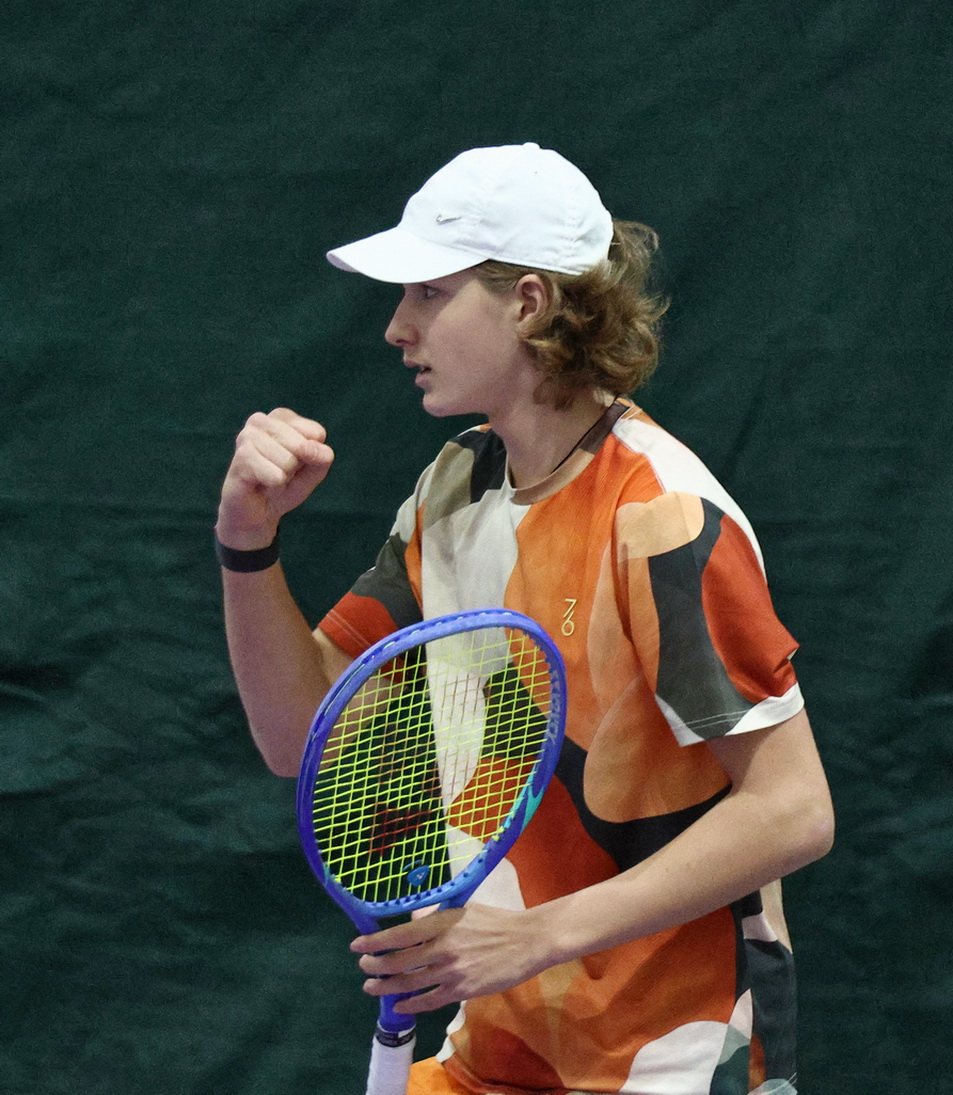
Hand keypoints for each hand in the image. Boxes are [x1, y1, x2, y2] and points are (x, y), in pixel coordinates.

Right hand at [216, 408, 333, 548]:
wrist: (256, 512)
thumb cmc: (285, 485)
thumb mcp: (314, 470)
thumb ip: (322, 456)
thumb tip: (306, 447)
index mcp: (281, 417)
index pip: (317, 434)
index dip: (312, 457)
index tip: (294, 464)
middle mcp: (261, 420)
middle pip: (303, 446)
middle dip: (296, 468)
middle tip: (279, 473)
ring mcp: (248, 436)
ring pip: (289, 461)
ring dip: (283, 478)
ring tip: (268, 478)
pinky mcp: (242, 457)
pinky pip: (277, 476)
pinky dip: (275, 487)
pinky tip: (261, 485)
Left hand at [351, 903, 547, 1013]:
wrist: (526, 941)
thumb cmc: (494, 921)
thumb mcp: (462, 908)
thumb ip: (435, 916)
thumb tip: (411, 920)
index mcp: (443, 922)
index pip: (400, 934)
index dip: (375, 942)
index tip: (357, 946)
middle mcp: (443, 947)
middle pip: (399, 961)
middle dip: (375, 966)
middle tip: (363, 967)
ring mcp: (452, 971)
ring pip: (410, 983)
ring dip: (386, 987)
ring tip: (371, 986)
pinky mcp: (463, 990)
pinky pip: (430, 1000)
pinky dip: (411, 1003)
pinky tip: (399, 1003)